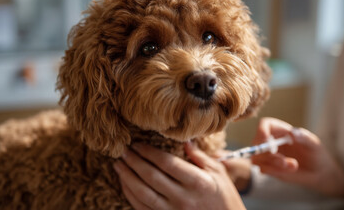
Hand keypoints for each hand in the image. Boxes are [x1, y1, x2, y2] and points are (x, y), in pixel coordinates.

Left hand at [113, 142, 245, 209]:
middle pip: (151, 177)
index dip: (149, 152)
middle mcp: (183, 198)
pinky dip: (131, 195)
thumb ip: (199, 157)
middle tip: (123, 151)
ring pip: (143, 194)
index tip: (137, 144)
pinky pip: (143, 208)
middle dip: (134, 162)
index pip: (167, 163)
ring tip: (118, 165)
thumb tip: (184, 140)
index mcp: (198, 182)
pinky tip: (125, 183)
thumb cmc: (225, 198)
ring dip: (127, 178)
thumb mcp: (218, 173)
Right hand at [251, 117, 343, 197]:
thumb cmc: (316, 153)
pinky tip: (290, 170)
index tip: (266, 140)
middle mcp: (271, 141)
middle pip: (257, 143)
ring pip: (257, 157)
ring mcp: (268, 155)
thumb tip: (291, 133)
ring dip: (272, 163)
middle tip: (283, 162)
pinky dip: (274, 171)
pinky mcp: (269, 168)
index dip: (261, 130)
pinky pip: (262, 169)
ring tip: (293, 166)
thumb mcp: (314, 144)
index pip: (265, 125)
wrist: (318, 172)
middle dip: (267, 153)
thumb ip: (303, 137)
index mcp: (280, 130)